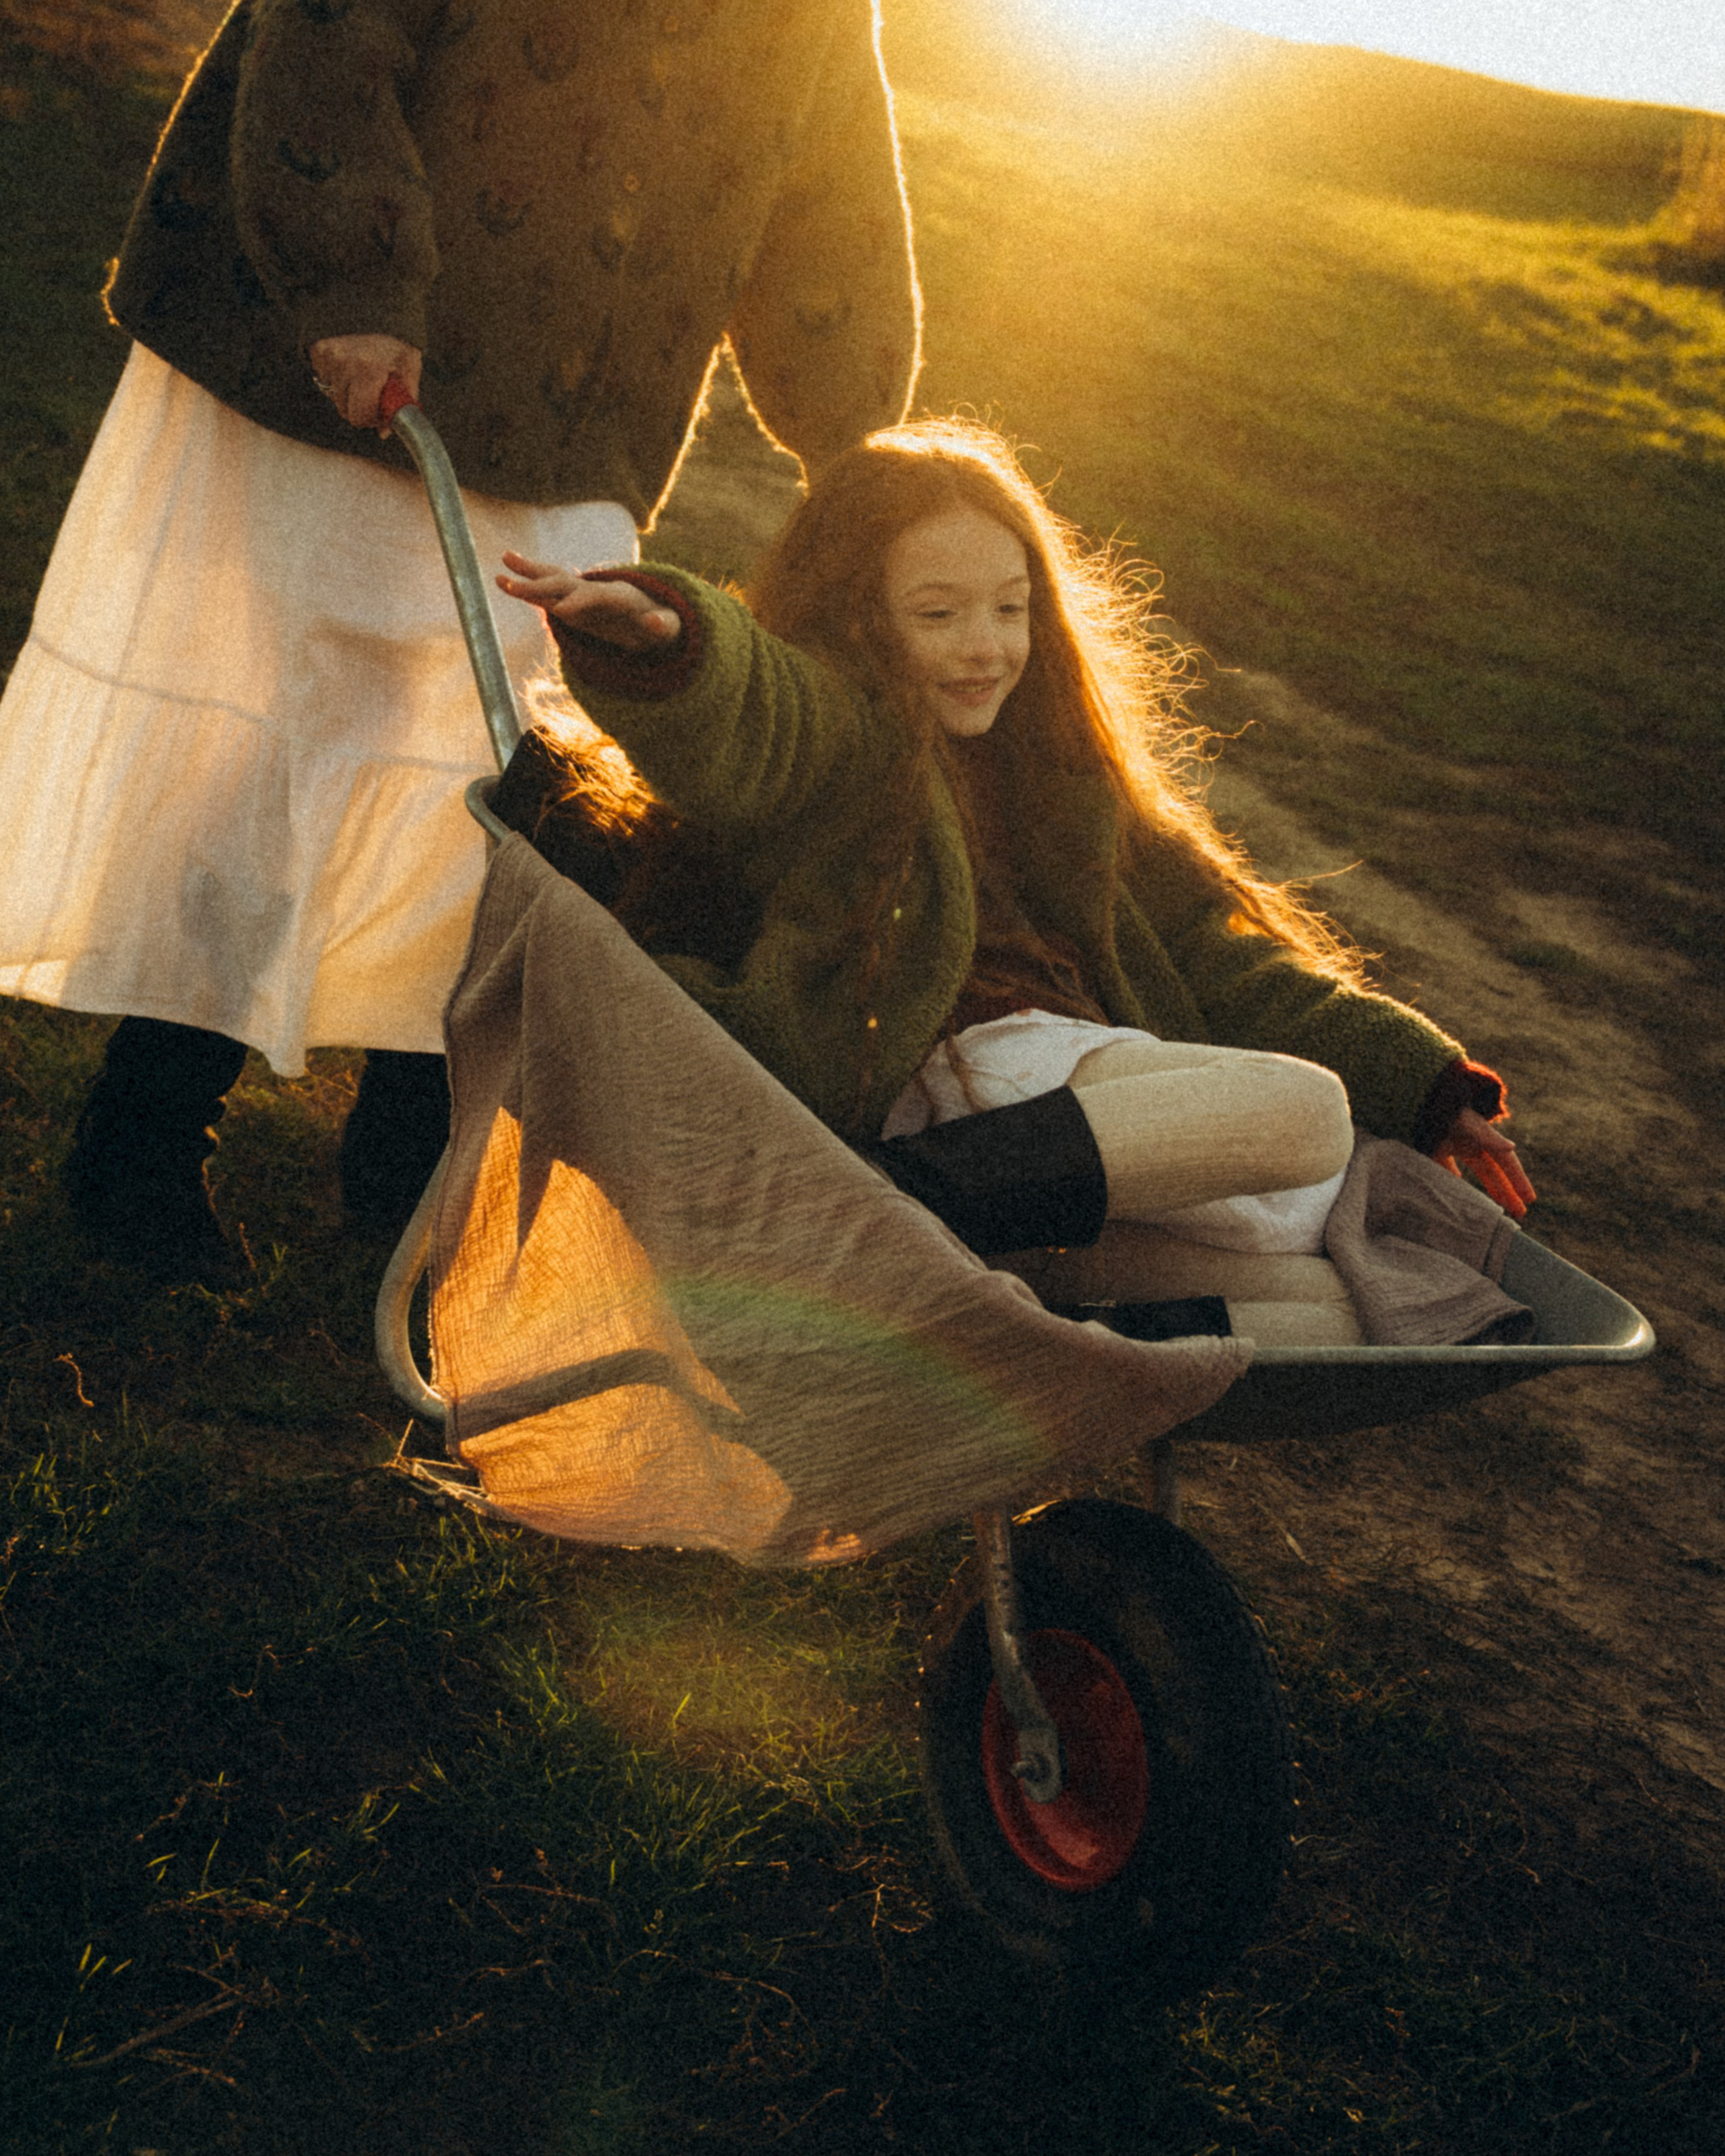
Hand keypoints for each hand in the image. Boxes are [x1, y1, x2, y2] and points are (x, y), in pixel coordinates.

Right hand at [307, 334, 421, 430]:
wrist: (374, 310)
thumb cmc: (395, 343)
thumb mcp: (409, 368)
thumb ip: (403, 401)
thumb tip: (384, 432)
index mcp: (370, 370)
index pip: (358, 415)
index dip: (369, 419)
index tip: (377, 411)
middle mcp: (346, 363)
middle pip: (344, 410)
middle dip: (358, 409)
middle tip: (370, 395)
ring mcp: (329, 356)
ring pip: (333, 397)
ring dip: (347, 393)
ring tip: (361, 377)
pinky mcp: (318, 351)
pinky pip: (324, 379)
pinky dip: (335, 378)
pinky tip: (349, 366)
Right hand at [497, 550, 681, 649]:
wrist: (657, 618)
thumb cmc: (666, 626)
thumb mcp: (671, 628)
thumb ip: (663, 625)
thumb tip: (654, 621)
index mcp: (622, 595)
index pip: (597, 596)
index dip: (580, 603)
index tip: (561, 612)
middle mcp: (599, 589)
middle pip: (568, 585)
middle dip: (542, 585)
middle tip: (514, 586)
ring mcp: (585, 594)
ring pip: (553, 581)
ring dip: (528, 575)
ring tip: (501, 567)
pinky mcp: (575, 603)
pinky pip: (549, 594)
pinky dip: (529, 589)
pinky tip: (506, 582)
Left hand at [1434, 1106, 1535, 1218]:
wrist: (1413, 1099)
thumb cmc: (1443, 1107)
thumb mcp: (1466, 1122)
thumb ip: (1486, 1136)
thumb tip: (1511, 1148)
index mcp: (1482, 1136)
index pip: (1506, 1162)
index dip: (1518, 1180)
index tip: (1530, 1198)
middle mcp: (1471, 1142)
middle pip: (1494, 1172)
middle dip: (1508, 1192)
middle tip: (1520, 1213)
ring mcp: (1453, 1145)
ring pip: (1477, 1172)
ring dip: (1489, 1189)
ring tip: (1500, 1208)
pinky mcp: (1434, 1149)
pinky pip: (1447, 1168)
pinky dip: (1454, 1179)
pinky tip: (1459, 1192)